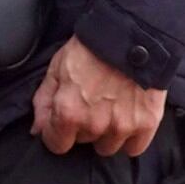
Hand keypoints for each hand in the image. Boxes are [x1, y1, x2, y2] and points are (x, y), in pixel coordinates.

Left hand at [31, 35, 167, 158]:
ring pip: (108, 147)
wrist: (134, 34)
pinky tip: (129, 118)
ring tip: (112, 108)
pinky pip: (134, 148)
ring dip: (107, 133)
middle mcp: (94, 125)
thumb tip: (38, 130)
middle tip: (92, 102)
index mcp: (68, 112)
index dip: (58, 131)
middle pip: (83, 142)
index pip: (57, 144)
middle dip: (84, 126)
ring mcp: (122, 126)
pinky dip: (131, 137)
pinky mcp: (146, 124)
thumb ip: (44, 101)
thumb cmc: (91, 48)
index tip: (65, 119)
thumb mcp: (57, 67)